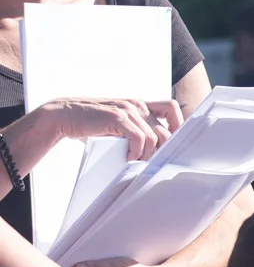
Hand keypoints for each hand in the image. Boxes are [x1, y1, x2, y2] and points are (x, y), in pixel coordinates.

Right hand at [24, 96, 183, 161]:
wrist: (62, 116)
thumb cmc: (90, 124)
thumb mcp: (117, 125)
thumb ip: (134, 130)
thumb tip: (155, 150)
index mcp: (139, 105)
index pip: (171, 108)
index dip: (177, 126)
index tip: (171, 144)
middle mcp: (136, 105)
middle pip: (165, 130)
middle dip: (160, 150)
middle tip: (147, 162)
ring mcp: (127, 110)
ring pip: (154, 137)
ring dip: (146, 154)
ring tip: (133, 161)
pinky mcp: (117, 117)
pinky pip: (139, 138)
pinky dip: (136, 152)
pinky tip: (127, 157)